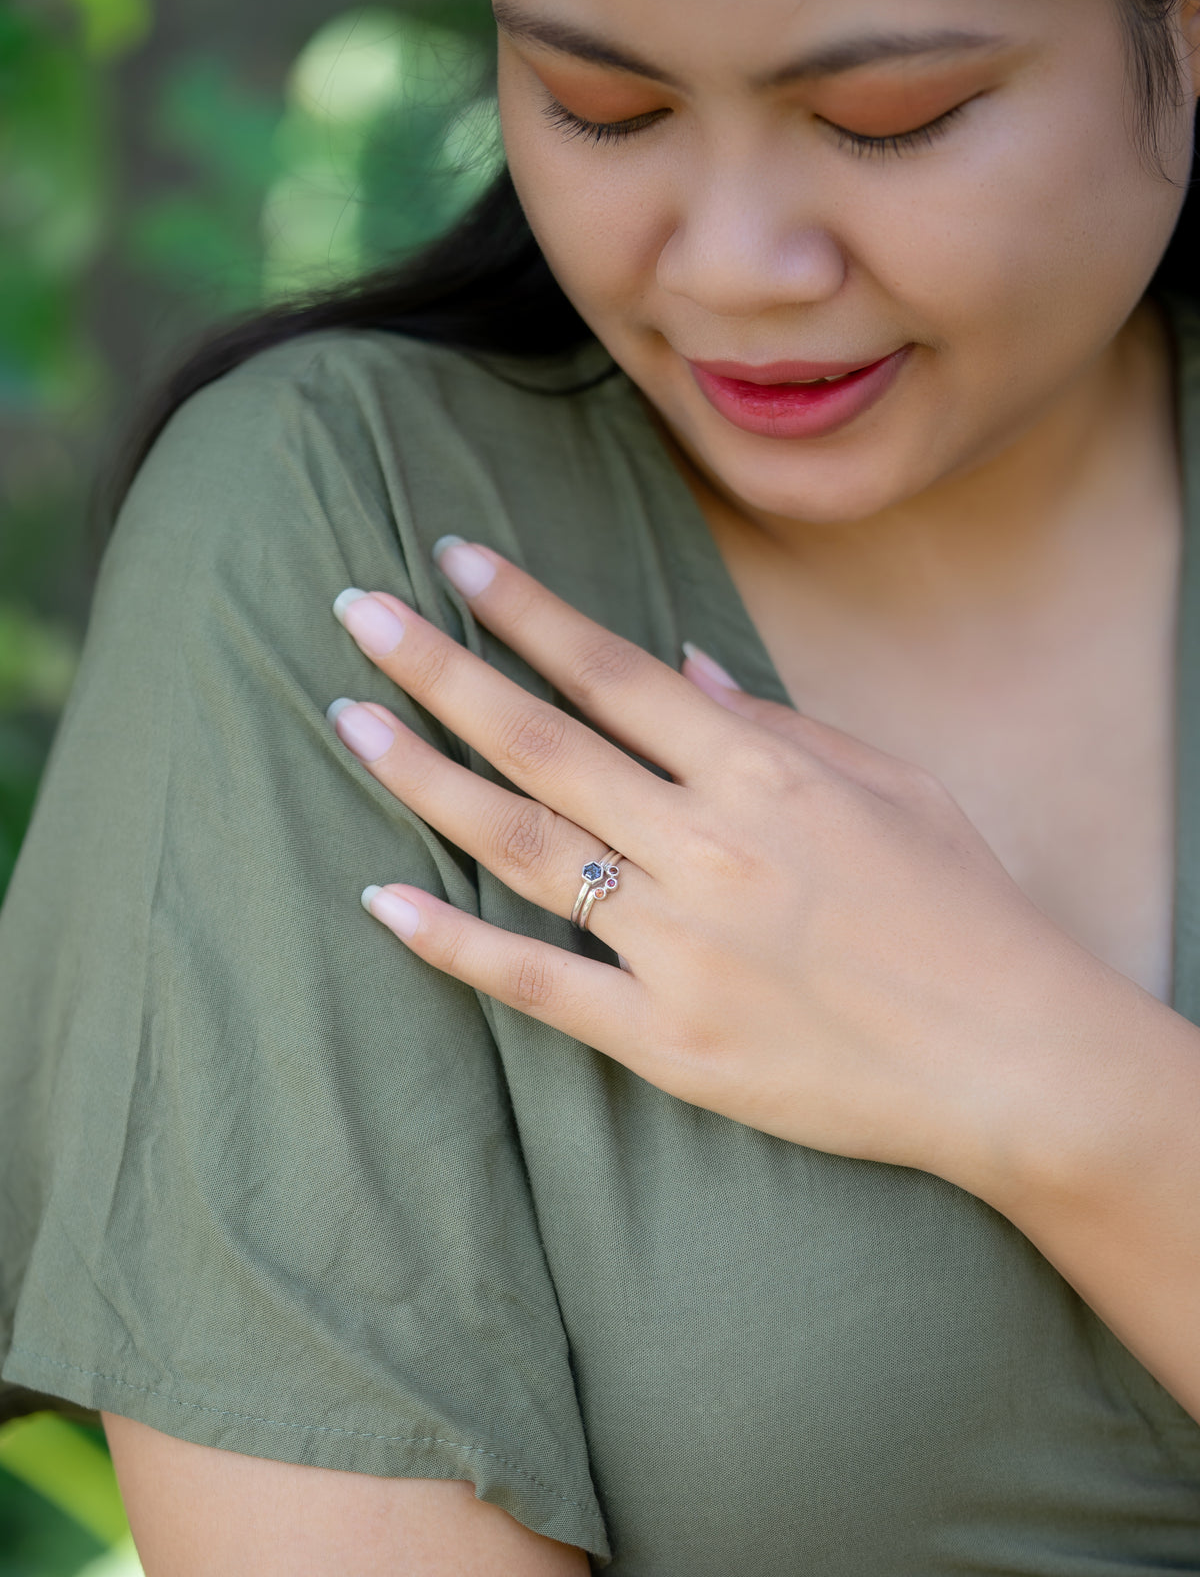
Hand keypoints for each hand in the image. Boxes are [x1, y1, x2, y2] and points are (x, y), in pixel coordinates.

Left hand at [328, 541, 1108, 1194]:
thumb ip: (778, 723)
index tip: (452, 560)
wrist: (1015, 1060)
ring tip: (348, 721)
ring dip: (425, 777)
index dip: (524, 610)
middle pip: (542, 740)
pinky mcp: (667, 1042)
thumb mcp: (892, 784)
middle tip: (356, 613)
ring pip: (521, 846)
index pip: (613, 669)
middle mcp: (706, 846)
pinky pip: (540, 984)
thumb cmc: (965, 909)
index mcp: (762, 772)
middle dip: (439, 668)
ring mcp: (678, 947)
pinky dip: (455, 945)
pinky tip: (381, 901)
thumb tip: (687, 666)